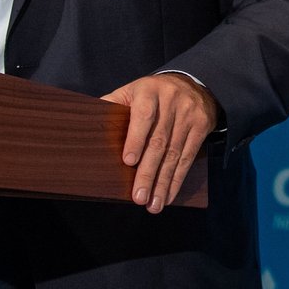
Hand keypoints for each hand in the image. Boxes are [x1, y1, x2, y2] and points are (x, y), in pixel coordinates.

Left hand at [101, 73, 217, 213]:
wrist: (193, 83)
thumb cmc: (152, 93)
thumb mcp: (132, 90)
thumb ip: (113, 104)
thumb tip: (87, 122)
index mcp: (149, 92)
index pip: (144, 116)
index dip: (136, 138)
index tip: (129, 162)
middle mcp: (171, 104)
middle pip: (159, 142)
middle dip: (148, 172)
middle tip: (139, 197)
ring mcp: (188, 116)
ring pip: (174, 153)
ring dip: (163, 182)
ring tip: (153, 204)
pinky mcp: (201, 128)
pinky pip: (188, 157)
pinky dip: (177, 179)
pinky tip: (168, 195)